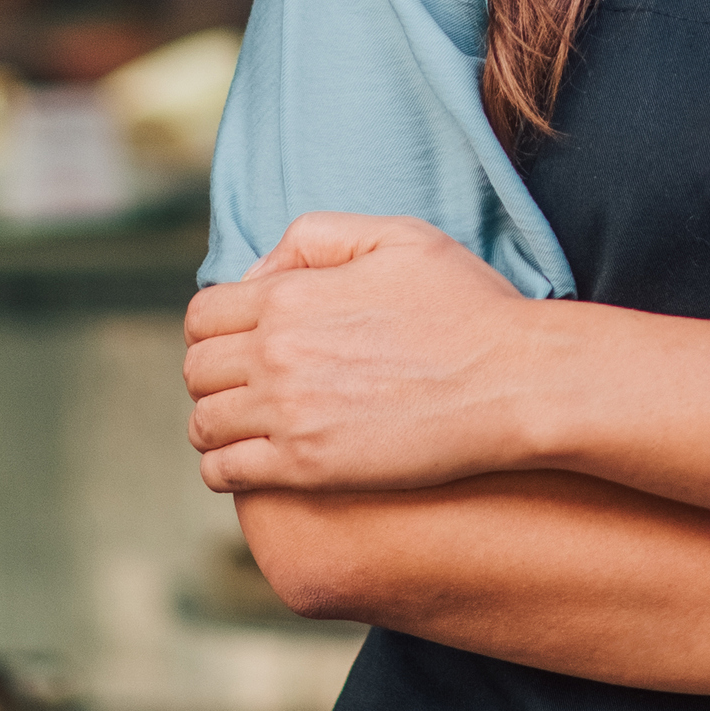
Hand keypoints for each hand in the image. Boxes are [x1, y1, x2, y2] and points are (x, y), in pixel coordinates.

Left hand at [185, 211, 536, 496]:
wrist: (513, 381)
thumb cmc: (465, 305)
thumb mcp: (396, 236)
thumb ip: (314, 237)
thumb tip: (258, 274)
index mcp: (291, 297)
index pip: (204, 315)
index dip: (215, 327)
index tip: (239, 340)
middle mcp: (277, 355)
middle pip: (196, 371)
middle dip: (212, 374)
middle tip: (244, 382)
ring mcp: (290, 415)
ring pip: (204, 425)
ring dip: (216, 422)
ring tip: (246, 423)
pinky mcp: (309, 468)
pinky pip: (227, 473)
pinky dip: (224, 469)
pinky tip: (251, 462)